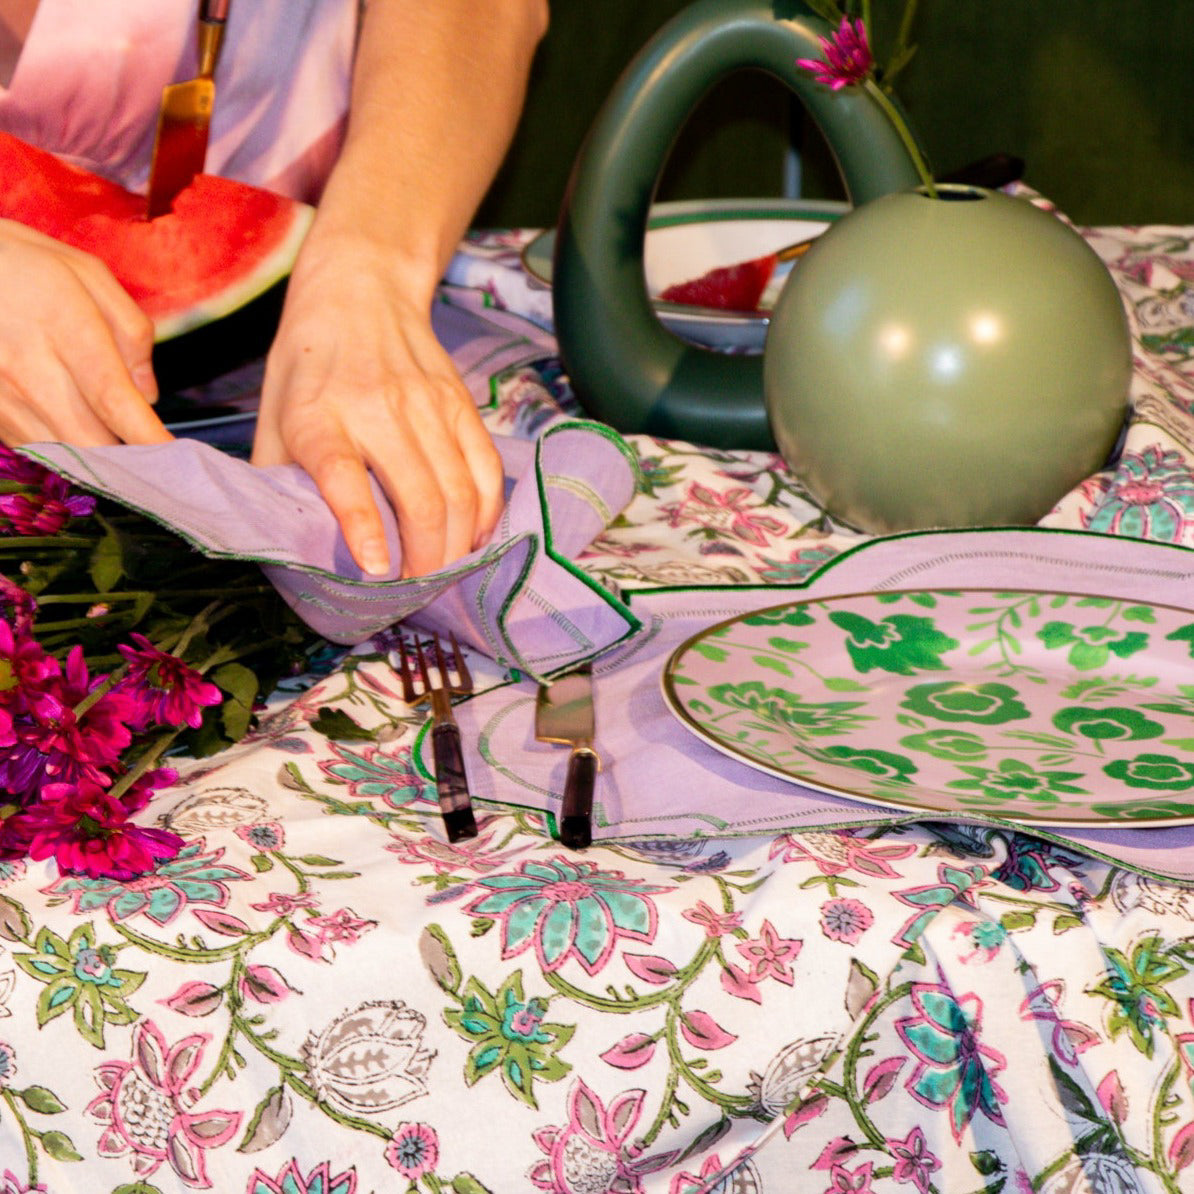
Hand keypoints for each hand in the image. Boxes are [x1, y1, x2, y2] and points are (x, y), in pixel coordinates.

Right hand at [0, 219, 170, 446]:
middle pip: (90, 440)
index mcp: (63, 327)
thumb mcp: (86, 274)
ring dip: (96, 455)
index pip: (113, 399)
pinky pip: (36, 446)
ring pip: (63, 453)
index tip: (174, 458)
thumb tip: (149, 394)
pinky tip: (77, 426)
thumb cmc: (24, 263)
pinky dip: (64, 446)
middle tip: (154, 455)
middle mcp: (28, 367)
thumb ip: (131, 331)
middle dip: (128, 457)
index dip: (147, 436)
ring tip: (116, 440)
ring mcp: (2, 393)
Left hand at [251, 239, 503, 577]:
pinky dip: (485, 513)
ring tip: (445, 573)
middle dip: (426, 559)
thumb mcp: (272, 420)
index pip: (344, 474)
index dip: (363, 527)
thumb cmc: (307, 368)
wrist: (360, 292)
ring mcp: (427, 405)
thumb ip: (280, 481)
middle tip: (417, 591)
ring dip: (457, 545)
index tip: (377, 569)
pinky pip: (486, 470)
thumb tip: (292, 548)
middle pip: (420, 497)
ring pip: (460, 492)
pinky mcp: (461, 404)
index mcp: (319, 417)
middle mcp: (377, 410)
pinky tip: (473, 536)